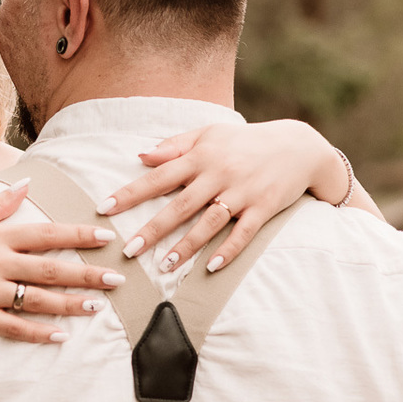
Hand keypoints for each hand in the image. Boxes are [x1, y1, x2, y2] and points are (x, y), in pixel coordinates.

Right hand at [0, 180, 123, 343]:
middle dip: (88, 273)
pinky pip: (14, 328)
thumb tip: (25, 186)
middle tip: (117, 279)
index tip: (105, 237)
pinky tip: (61, 336)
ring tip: (98, 307)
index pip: (46, 233)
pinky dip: (39, 333)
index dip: (79, 235)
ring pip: (38, 300)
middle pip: (51, 269)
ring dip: (72, 304)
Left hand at [99, 120, 375, 271]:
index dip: (130, 193)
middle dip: (152, 229)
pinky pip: (243, 233)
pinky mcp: (263, 208)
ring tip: (164, 266)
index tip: (104, 208)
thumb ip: (174, 145)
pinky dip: (227, 251)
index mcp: (201, 156)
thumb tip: (140, 156)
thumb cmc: (245, 141)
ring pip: (208, 223)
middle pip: (179, 205)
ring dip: (186, 246)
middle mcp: (218, 174)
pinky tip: (210, 268)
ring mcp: (242, 193)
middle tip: (129, 250)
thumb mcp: (209, 134)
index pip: (158, 176)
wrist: (298, 146)